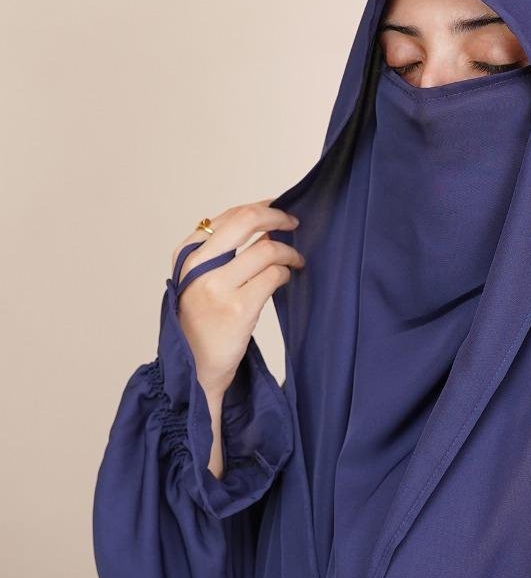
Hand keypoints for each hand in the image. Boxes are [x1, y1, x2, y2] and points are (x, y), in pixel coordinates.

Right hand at [171, 199, 304, 402]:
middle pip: (245, 220)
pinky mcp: (238, 308)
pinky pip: (273, 276)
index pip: (227, 216)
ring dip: (288, 251)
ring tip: (296, 260)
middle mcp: (198, 266)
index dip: (258, 208)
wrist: (195, 369)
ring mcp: (217, 287)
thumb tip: (261, 227)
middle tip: (294, 223)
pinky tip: (287, 279)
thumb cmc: (200, 327)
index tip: (277, 211)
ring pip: (266, 248)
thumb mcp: (196, 282)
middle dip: (277, 216)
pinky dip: (286, 273)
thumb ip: (217, 255)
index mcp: (186, 255)